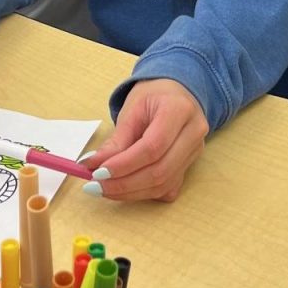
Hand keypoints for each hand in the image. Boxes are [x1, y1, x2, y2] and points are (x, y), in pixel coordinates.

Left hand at [83, 79, 208, 201]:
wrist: (175, 93)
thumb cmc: (153, 96)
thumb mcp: (132, 110)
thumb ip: (115, 140)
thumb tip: (91, 165)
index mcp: (180, 109)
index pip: (153, 147)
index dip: (125, 164)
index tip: (98, 172)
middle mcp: (194, 132)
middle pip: (160, 170)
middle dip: (125, 183)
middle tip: (96, 185)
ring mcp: (195, 152)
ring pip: (163, 184)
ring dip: (130, 192)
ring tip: (105, 188)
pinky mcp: (189, 167)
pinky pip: (166, 189)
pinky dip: (142, 193)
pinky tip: (123, 188)